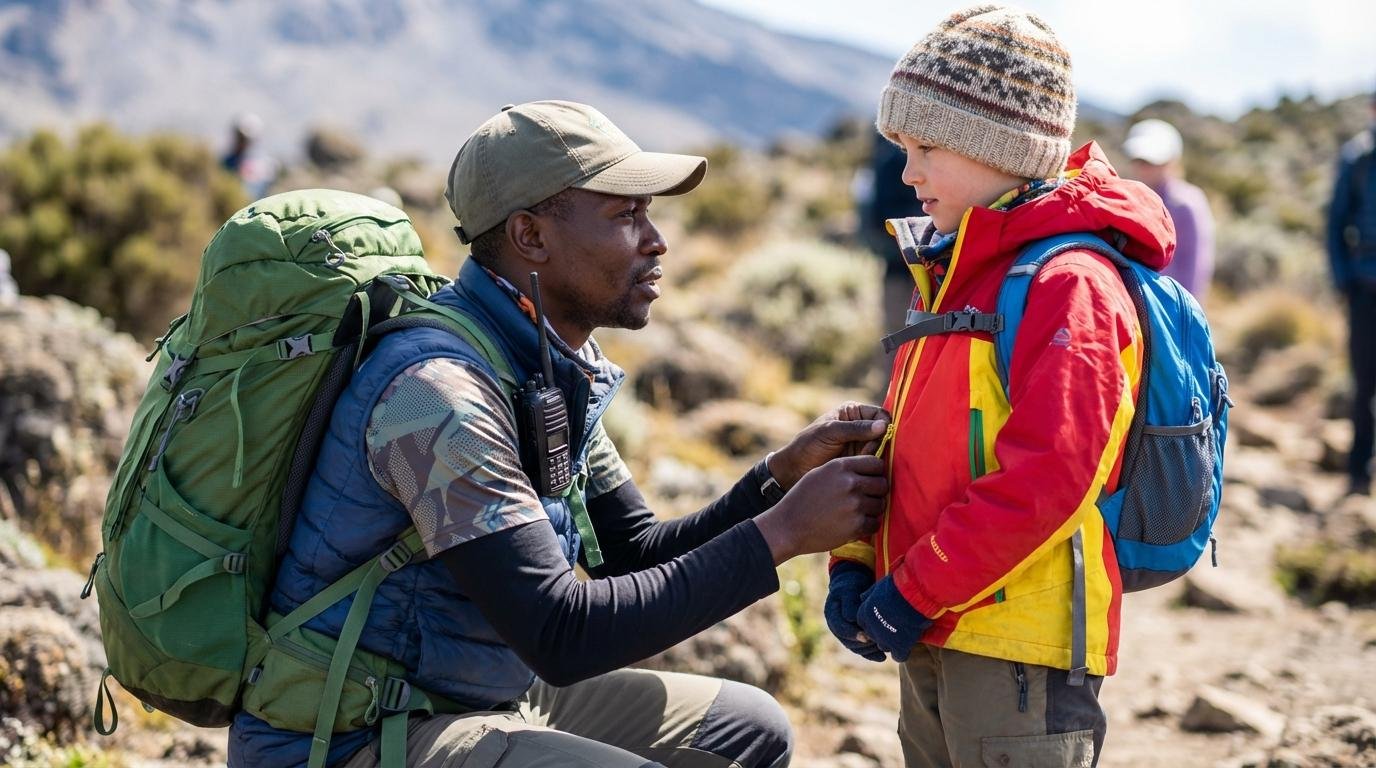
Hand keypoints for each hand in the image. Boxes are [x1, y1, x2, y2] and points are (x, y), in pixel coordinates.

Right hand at [754, 454, 886, 564]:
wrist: (788, 527)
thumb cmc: (803, 499)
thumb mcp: (820, 473)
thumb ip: (845, 468)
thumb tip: (871, 465)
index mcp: (841, 466)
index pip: (876, 463)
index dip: (875, 473)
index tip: (870, 480)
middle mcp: (850, 483)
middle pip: (882, 484)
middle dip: (876, 492)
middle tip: (864, 499)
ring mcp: (854, 504)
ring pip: (880, 505)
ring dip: (872, 510)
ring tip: (854, 513)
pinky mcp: (856, 525)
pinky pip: (875, 523)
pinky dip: (867, 526)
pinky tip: (852, 525)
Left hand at [768, 402, 889, 489]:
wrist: (795, 469)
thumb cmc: (808, 445)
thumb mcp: (830, 432)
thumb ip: (856, 429)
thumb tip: (883, 426)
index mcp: (854, 412)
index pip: (880, 415)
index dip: (884, 425)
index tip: (878, 436)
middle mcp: (861, 427)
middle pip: (885, 433)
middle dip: (880, 443)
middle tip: (866, 452)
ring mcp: (862, 445)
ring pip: (883, 449)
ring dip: (875, 456)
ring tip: (859, 460)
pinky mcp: (860, 462)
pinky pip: (876, 463)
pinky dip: (872, 466)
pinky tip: (860, 469)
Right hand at [824, 562, 884, 661]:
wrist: (852, 585)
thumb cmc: (851, 586)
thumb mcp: (849, 590)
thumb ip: (850, 604)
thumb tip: (852, 618)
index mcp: (832, 614)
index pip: (840, 628)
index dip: (853, 634)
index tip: (866, 636)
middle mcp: (836, 626)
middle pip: (848, 642)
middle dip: (864, 644)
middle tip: (879, 642)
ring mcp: (844, 634)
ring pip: (855, 648)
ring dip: (869, 650)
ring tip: (883, 648)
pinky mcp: (854, 638)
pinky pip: (861, 650)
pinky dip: (871, 655)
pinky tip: (882, 657)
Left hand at [856, 574, 931, 661]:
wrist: (914, 595)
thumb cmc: (899, 586)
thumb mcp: (879, 586)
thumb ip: (869, 595)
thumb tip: (862, 598)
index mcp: (865, 613)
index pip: (864, 624)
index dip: (874, 622)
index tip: (885, 618)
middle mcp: (872, 628)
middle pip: (873, 636)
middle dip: (882, 632)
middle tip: (896, 625)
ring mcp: (884, 639)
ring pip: (884, 647)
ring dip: (892, 643)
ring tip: (904, 633)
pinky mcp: (899, 647)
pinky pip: (898, 656)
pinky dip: (903, 653)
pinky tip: (908, 645)